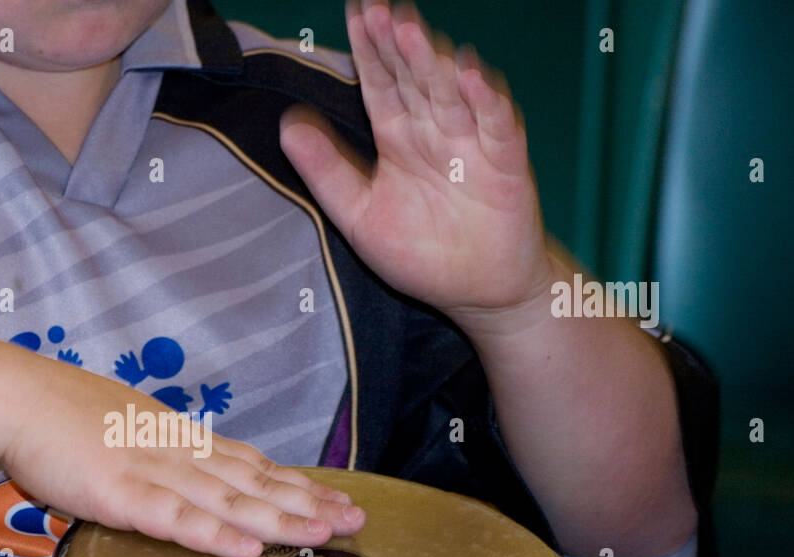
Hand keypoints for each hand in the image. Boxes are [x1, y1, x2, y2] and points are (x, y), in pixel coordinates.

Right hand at [0, 356, 364, 556]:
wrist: (13, 397)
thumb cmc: (57, 413)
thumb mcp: (122, 424)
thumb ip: (154, 450)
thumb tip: (178, 470)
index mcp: (178, 436)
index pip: (250, 463)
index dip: (296, 483)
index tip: (336, 498)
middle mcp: (178, 450)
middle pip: (254, 481)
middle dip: (308, 503)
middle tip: (358, 520)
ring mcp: (152, 471)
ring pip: (228, 500)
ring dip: (279, 520)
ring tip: (325, 535)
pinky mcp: (120, 494)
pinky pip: (174, 518)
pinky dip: (213, 535)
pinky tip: (247, 550)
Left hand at [280, 0, 557, 328]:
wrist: (479, 292)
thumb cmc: (421, 253)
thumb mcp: (358, 215)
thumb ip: (326, 170)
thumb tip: (287, 122)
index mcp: (398, 137)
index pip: (380, 83)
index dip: (367, 49)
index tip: (353, 11)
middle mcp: (434, 129)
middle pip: (413, 76)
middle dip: (395, 41)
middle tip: (377, 7)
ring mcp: (472, 141)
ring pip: (450, 91)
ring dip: (432, 60)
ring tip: (409, 31)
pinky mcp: (506, 162)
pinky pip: (496, 124)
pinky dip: (485, 100)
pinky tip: (469, 76)